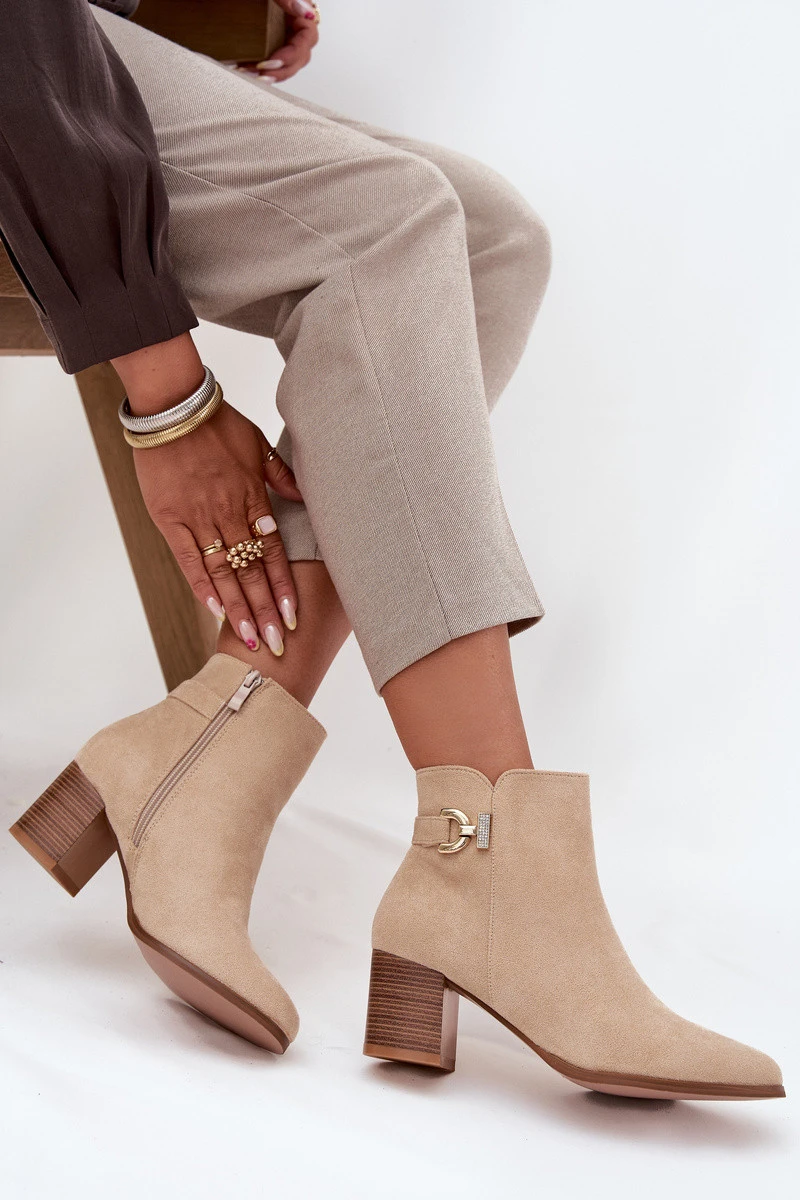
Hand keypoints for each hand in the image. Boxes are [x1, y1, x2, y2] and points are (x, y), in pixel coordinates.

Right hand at [133, 399, 302, 656]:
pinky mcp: (170, 519)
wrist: (174, 407)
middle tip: (276, 645)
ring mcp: (199, 518)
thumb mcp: (259, 444)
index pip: (273, 552)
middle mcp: (229, 513)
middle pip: (251, 571)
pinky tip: (214, 610)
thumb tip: (306, 498)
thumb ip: (282, 476)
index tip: (293, 616)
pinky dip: (202, 585)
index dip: (283, 586)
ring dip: (237, 608)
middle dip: (264, 610)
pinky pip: (188, 559)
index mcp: (253, 498)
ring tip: (249, 640)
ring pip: (223, 572)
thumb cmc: (218, 423)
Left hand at [234, 0, 319, 83]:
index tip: (274, 60)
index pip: (307, 37)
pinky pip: (269, 61)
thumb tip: (306, 12)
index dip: (294, 54)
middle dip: (281, 70)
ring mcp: (278, 34)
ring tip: (250, 76)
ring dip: (270, 75)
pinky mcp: (263, 41)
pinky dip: (259, 70)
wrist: (208, 0)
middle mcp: (291, 24)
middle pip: (299, 56)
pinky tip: (244, 70)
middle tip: (261, 74)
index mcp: (298, 10)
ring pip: (286, 63)